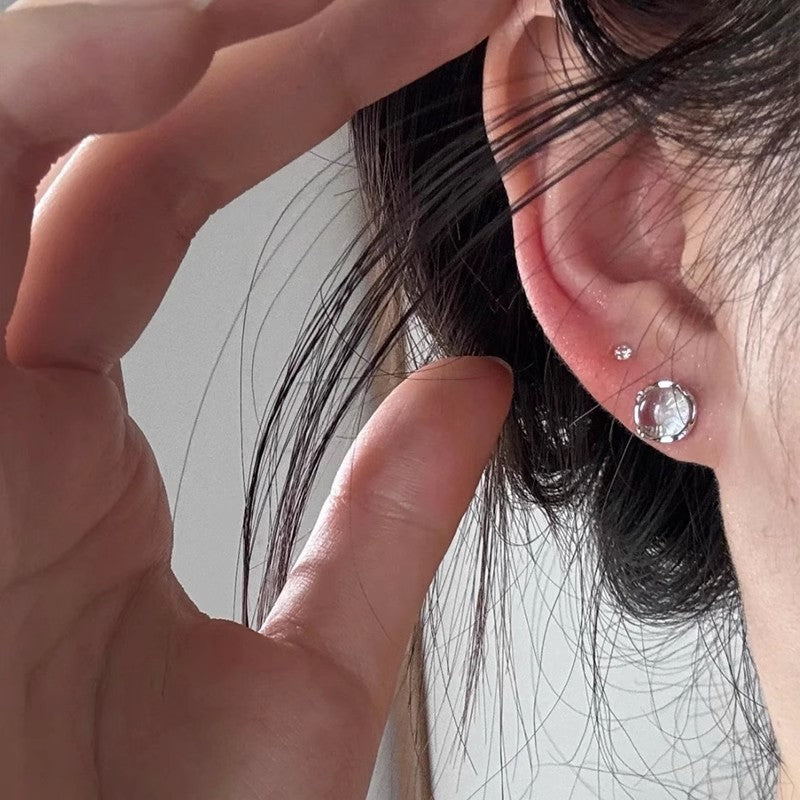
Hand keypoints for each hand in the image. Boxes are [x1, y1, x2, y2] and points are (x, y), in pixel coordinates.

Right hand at [0, 2, 512, 797]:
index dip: (285, 89)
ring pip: (32, 99)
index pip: (149, 184)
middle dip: (253, 20)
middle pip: (98, 112)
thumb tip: (472, 395)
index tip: (427, 28)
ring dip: (174, 18)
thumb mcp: (287, 678)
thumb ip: (376, 529)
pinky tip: (183, 20)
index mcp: (40, 424)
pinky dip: (68, 64)